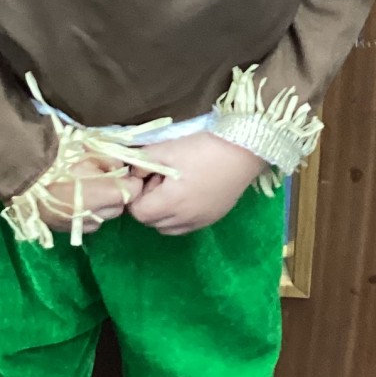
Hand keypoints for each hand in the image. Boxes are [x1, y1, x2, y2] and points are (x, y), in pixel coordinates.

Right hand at [37, 153, 144, 235]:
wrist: (18, 170)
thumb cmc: (54, 155)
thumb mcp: (87, 148)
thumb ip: (109, 159)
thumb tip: (121, 167)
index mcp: (101, 193)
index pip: (131, 192)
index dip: (131, 181)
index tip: (126, 174)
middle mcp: (92, 215)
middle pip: (118, 207)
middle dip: (116, 194)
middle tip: (103, 178)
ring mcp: (77, 225)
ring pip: (102, 218)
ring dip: (100, 206)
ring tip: (85, 189)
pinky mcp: (63, 230)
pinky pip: (84, 224)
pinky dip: (84, 214)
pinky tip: (72, 200)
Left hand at [127, 133, 269, 235]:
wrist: (243, 151)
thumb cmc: (203, 148)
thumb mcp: (167, 149)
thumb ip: (142, 162)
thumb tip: (131, 172)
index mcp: (171, 203)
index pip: (138, 213)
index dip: (137, 195)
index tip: (147, 177)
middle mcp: (184, 219)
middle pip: (151, 222)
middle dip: (149, 203)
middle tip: (160, 179)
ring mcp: (200, 221)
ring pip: (168, 228)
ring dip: (164, 212)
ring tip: (175, 188)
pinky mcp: (213, 218)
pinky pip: (187, 226)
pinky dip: (180, 216)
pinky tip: (189, 193)